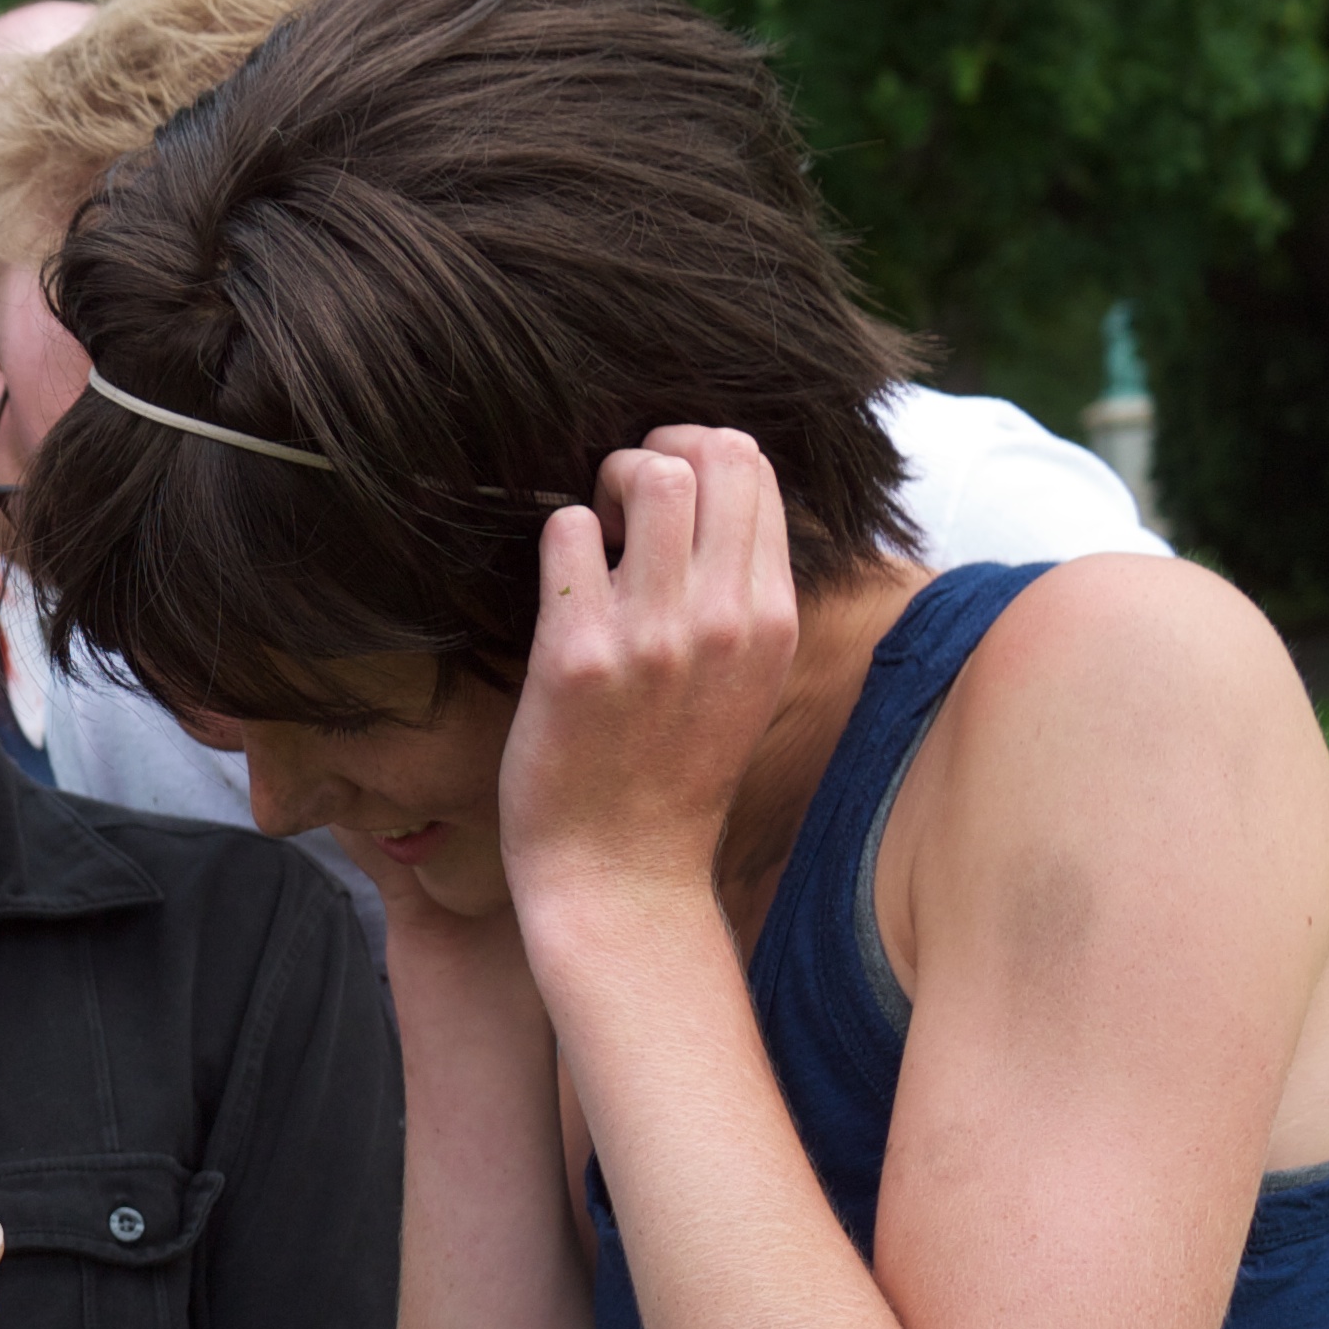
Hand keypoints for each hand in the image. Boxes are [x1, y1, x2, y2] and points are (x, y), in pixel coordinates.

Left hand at [498, 427, 799, 911]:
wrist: (621, 876)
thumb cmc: (669, 778)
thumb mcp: (744, 685)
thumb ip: (741, 599)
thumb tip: (716, 506)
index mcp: (771, 620)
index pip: (755, 471)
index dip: (699, 458)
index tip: (660, 499)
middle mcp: (726, 619)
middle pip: (714, 453)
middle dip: (655, 451)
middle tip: (618, 500)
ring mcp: (655, 637)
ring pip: (650, 476)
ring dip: (605, 482)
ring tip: (590, 530)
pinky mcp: (578, 657)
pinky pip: (568, 532)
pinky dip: (556, 536)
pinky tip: (557, 585)